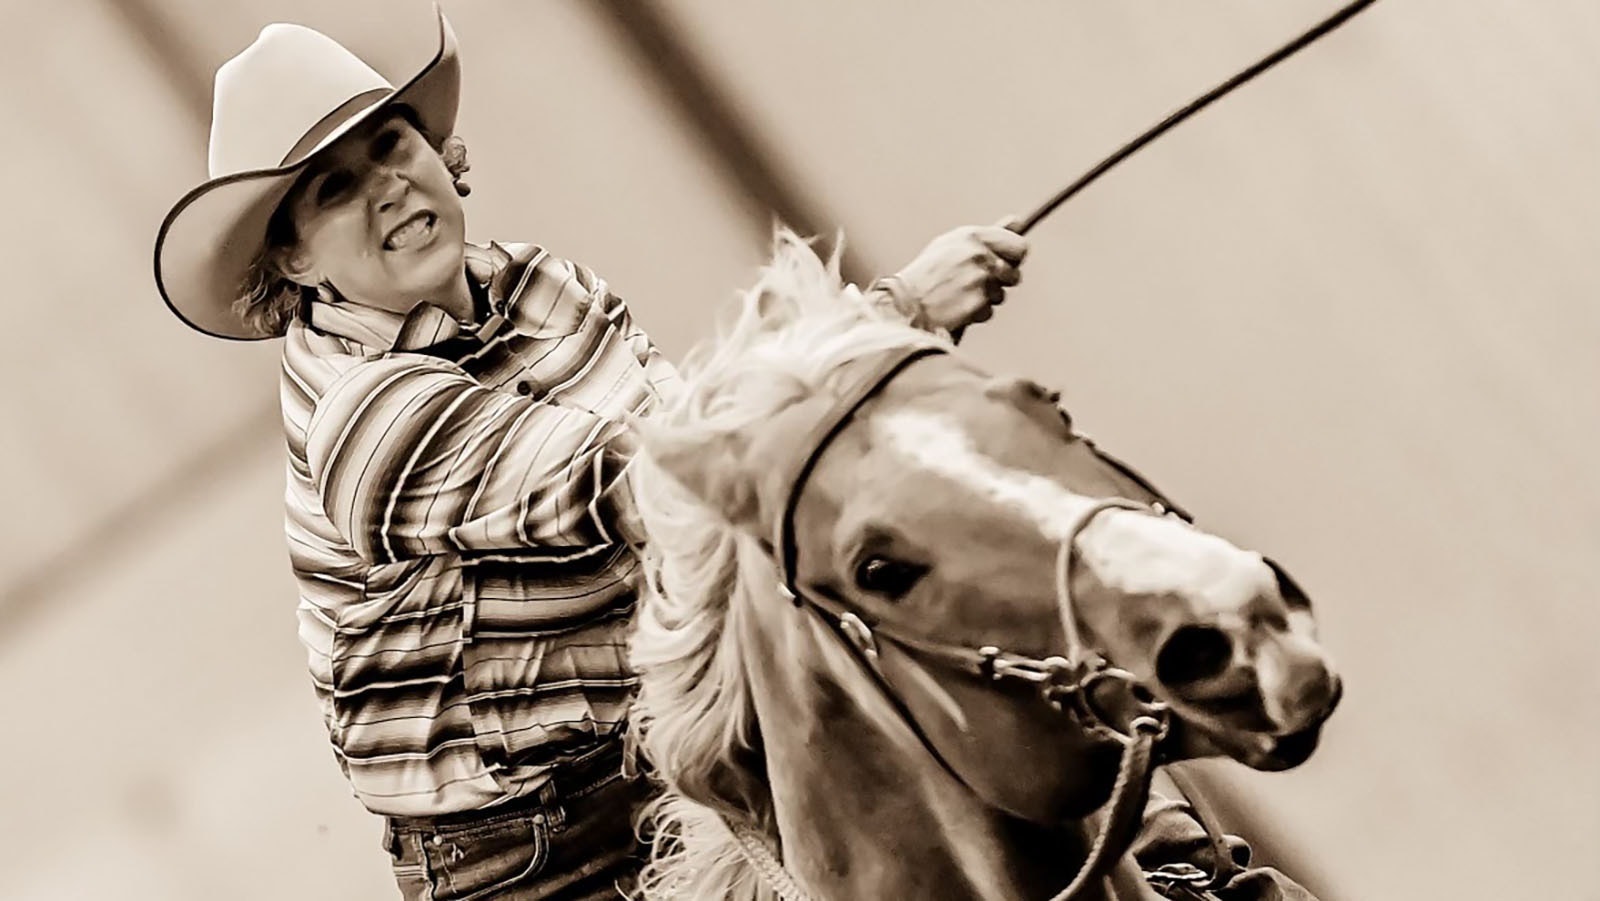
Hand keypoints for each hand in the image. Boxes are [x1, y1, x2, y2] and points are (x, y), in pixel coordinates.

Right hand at [884, 216, 1028, 332]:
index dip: (1013, 259)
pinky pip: (988, 312)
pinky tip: (956, 309)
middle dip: (1000, 283)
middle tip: (975, 285)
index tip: (1004, 265)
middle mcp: (978, 254)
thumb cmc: (927, 275)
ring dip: (984, 300)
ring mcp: (979, 279)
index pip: (1019, 246)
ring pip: (1000, 295)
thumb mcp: (953, 246)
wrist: (905, 304)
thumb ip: (988, 236)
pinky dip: (975, 315)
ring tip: (958, 296)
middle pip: (1014, 274)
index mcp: (971, 236)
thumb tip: (1017, 221)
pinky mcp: (977, 302)